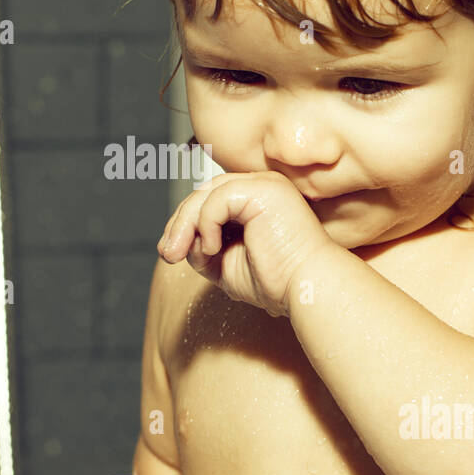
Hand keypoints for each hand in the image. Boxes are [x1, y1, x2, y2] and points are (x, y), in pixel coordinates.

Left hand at [157, 171, 336, 317]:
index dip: (184, 221)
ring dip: (184, 225)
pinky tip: (213, 249)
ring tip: (178, 254)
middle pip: (204, 192)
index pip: (210, 199)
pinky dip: (206, 225)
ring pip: (206, 193)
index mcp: (256, 200)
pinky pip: (217, 200)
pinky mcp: (264, 190)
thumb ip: (200, 248)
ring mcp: (264, 185)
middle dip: (178, 223)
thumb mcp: (224, 264)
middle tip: (168, 254)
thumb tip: (174, 243)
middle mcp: (261, 186)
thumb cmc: (275, 281)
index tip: (169, 251)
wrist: (305, 289)